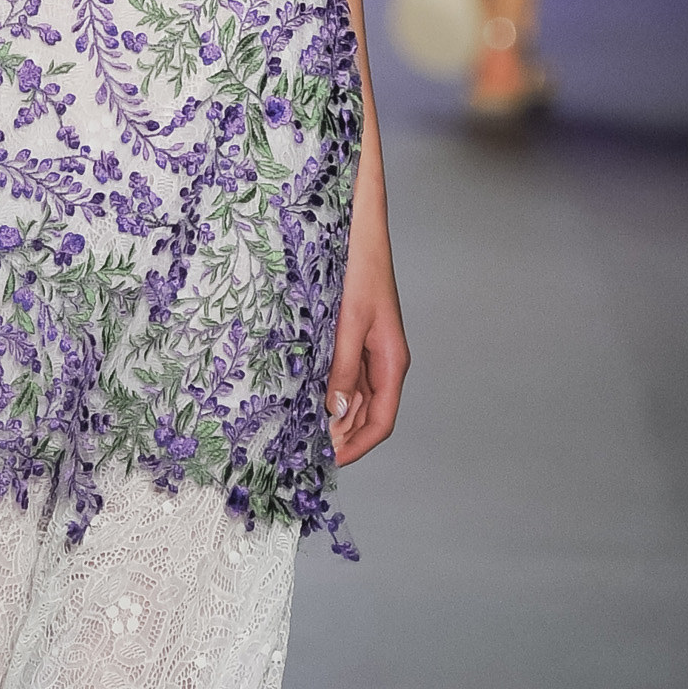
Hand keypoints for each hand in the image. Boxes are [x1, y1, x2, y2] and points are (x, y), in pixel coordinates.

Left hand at [325, 190, 409, 466]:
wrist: (357, 227)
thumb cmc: (359, 267)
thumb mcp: (348, 321)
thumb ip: (342, 368)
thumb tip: (333, 412)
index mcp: (391, 361)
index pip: (381, 421)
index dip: (356, 446)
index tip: (328, 462)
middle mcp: (381, 360)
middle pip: (364, 414)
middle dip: (339, 435)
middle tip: (301, 452)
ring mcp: (366, 349)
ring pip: (350, 396)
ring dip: (328, 415)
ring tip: (296, 431)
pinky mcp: (349, 336)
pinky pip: (339, 374)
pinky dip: (323, 390)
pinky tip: (299, 396)